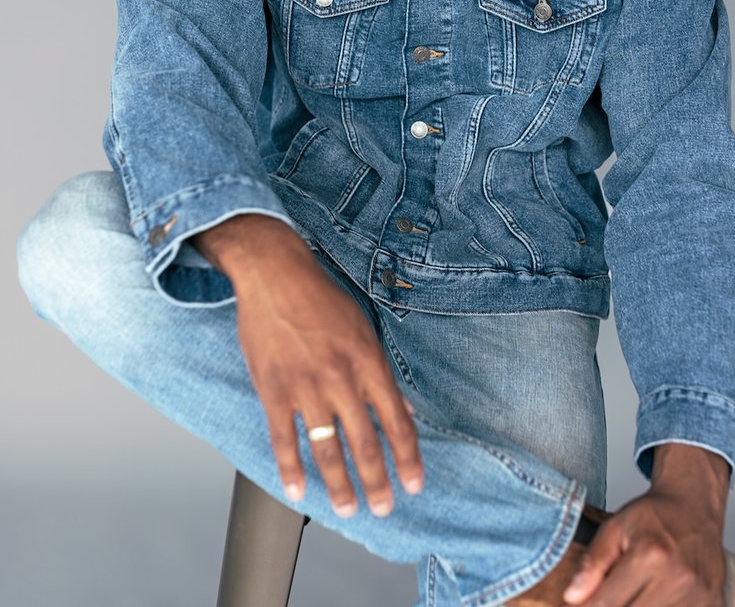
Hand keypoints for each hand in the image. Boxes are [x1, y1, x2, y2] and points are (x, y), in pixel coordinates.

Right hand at [193, 215, 423, 518]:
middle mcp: (340, 377)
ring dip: (339, 485)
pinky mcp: (273, 388)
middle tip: (383, 508)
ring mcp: (305, 386)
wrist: (274, 274)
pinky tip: (297, 490)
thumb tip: (405, 410)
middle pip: (363, 443)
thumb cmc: (320, 297)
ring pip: (325, 449)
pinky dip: (290, 469)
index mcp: (368, 360)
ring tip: (347, 508)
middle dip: (377, 482)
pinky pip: (283, 438)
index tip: (414, 483)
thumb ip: (382, 373)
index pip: (396, 420)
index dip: (407, 458)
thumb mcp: (363, 327)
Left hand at [563, 445, 729, 605]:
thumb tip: (573, 597)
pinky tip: (653, 597)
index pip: (607, 602)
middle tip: (605, 596)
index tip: (576, 605)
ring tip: (632, 592)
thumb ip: (592, 562)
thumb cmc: (654, 516)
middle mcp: (678, 578)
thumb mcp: (614, 527)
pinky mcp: (713, 605)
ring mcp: (700, 596)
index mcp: (650, 555)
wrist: (694, 509)